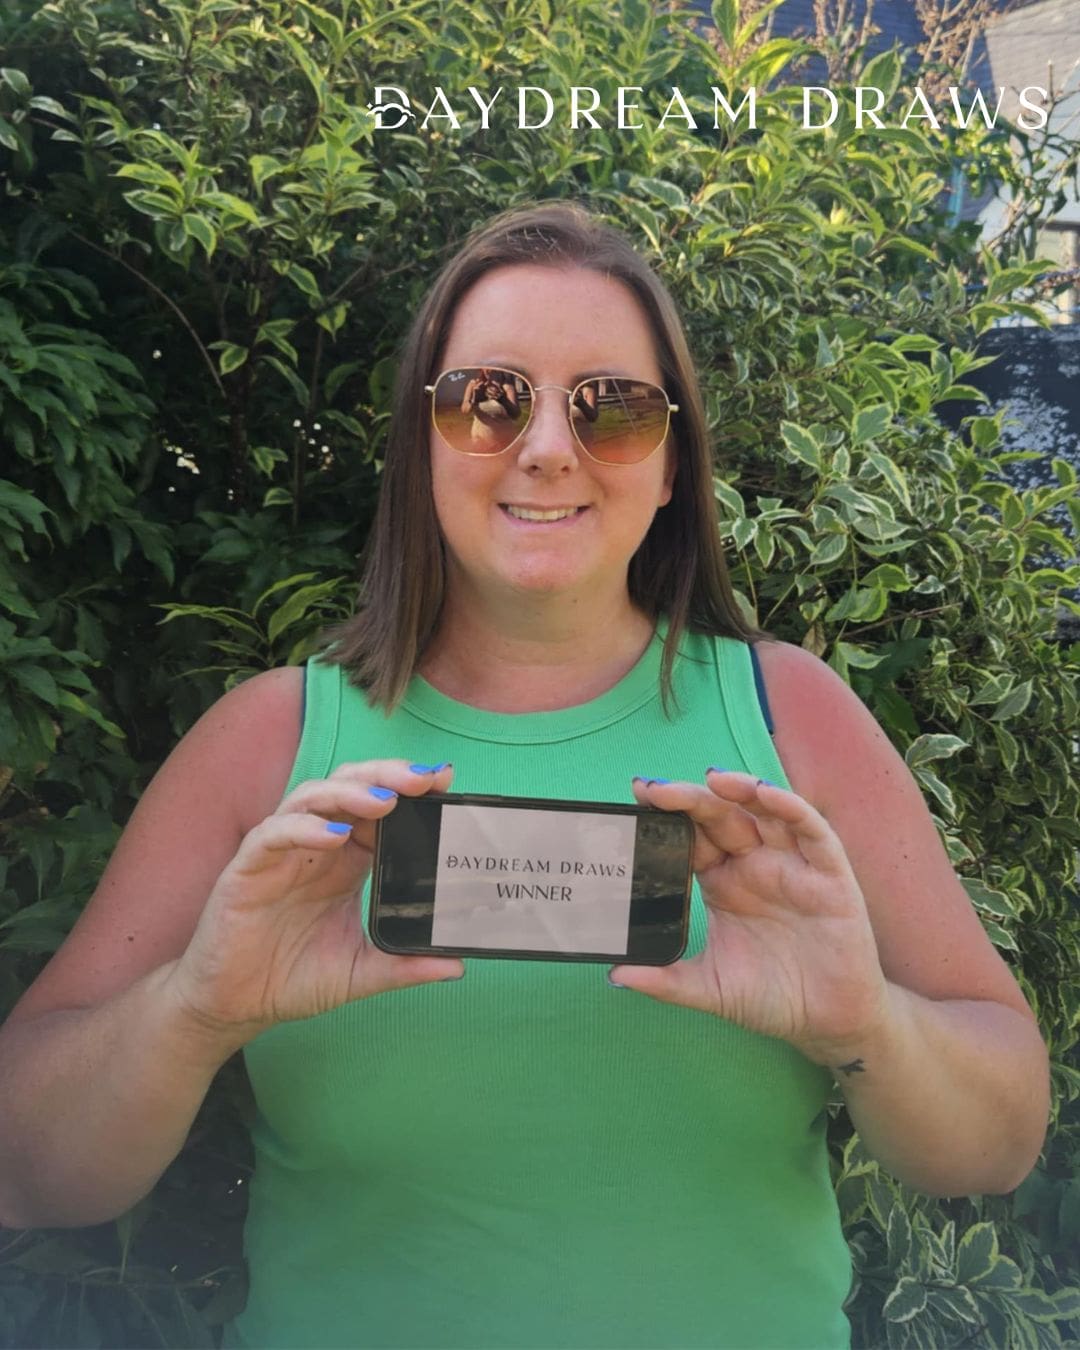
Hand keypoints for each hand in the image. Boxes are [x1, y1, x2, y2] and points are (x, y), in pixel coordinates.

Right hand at [165, 761, 463, 1046]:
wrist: (235, 1007)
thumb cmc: (293, 978)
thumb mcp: (360, 972)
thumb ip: (404, 965)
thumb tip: (457, 966)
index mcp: (347, 861)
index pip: (381, 810)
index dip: (410, 791)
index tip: (444, 781)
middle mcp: (317, 847)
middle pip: (350, 788)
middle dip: (387, 776)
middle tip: (423, 779)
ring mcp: (282, 853)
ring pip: (312, 797)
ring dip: (349, 794)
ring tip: (384, 800)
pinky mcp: (248, 869)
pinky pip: (273, 834)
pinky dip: (303, 827)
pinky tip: (331, 835)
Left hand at [611, 770, 889, 1064]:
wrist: (827, 1024)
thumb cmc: (771, 998)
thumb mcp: (709, 988)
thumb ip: (665, 981)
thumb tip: (615, 975)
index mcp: (723, 882)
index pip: (692, 837)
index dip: (667, 816)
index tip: (637, 799)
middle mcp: (755, 866)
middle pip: (721, 817)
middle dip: (690, 799)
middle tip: (655, 790)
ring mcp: (792, 866)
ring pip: (765, 812)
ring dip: (740, 790)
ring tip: (711, 779)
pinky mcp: (829, 876)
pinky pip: (812, 832)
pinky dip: (790, 809)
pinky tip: (765, 796)